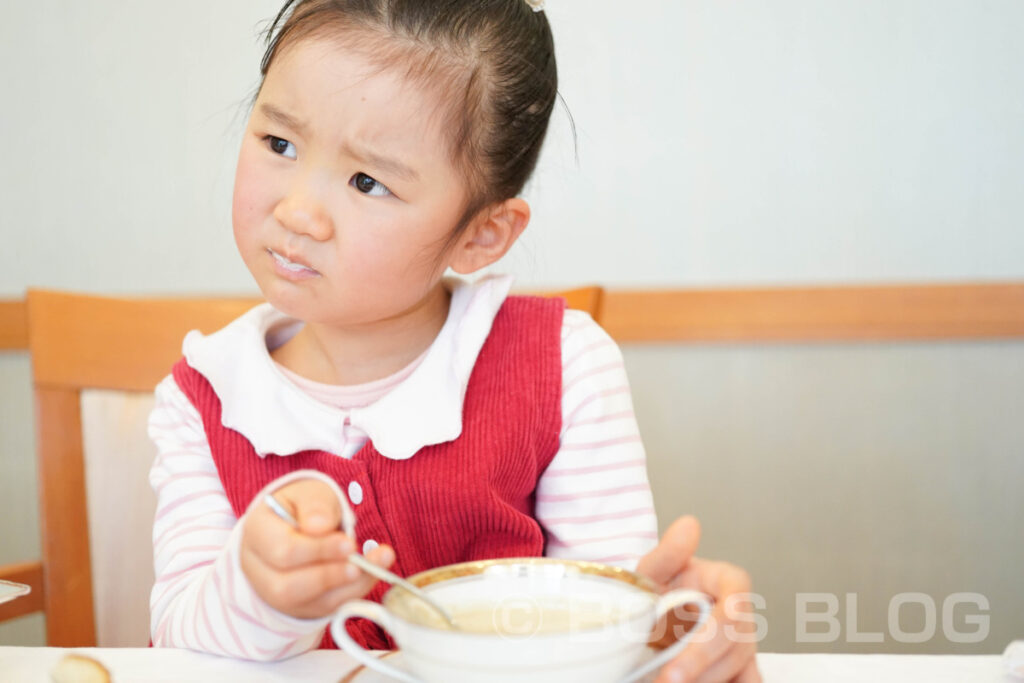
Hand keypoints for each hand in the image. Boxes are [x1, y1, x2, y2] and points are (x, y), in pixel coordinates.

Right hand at [240, 478, 394, 618]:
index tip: (348, 543)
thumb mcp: (309, 494)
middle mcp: (258, 569)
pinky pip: (325, 609)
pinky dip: (352, 593)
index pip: (282, 550)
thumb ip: (315, 505)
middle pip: (286, 586)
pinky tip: (372, 573)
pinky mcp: (299, 607)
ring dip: (343, 588)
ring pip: (305, 604)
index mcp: (256, 532)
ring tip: (369, 567)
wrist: (299, 527)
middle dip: (328, 575)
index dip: (317, 550)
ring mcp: (275, 594)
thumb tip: (319, 525)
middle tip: (358, 561)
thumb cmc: (304, 509)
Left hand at [637, 516, 760, 682]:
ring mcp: (744, 644)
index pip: (734, 605)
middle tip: (669, 679)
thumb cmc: (657, 590)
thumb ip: (669, 552)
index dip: (714, 633)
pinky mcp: (739, 668)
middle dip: (701, 665)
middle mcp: (743, 615)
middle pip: (735, 644)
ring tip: (667, 682)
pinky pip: (743, 681)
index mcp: (729, 582)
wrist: (652, 617)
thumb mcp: (653, 570)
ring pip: (739, 668)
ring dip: (707, 680)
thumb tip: (689, 524)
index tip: (687, 657)